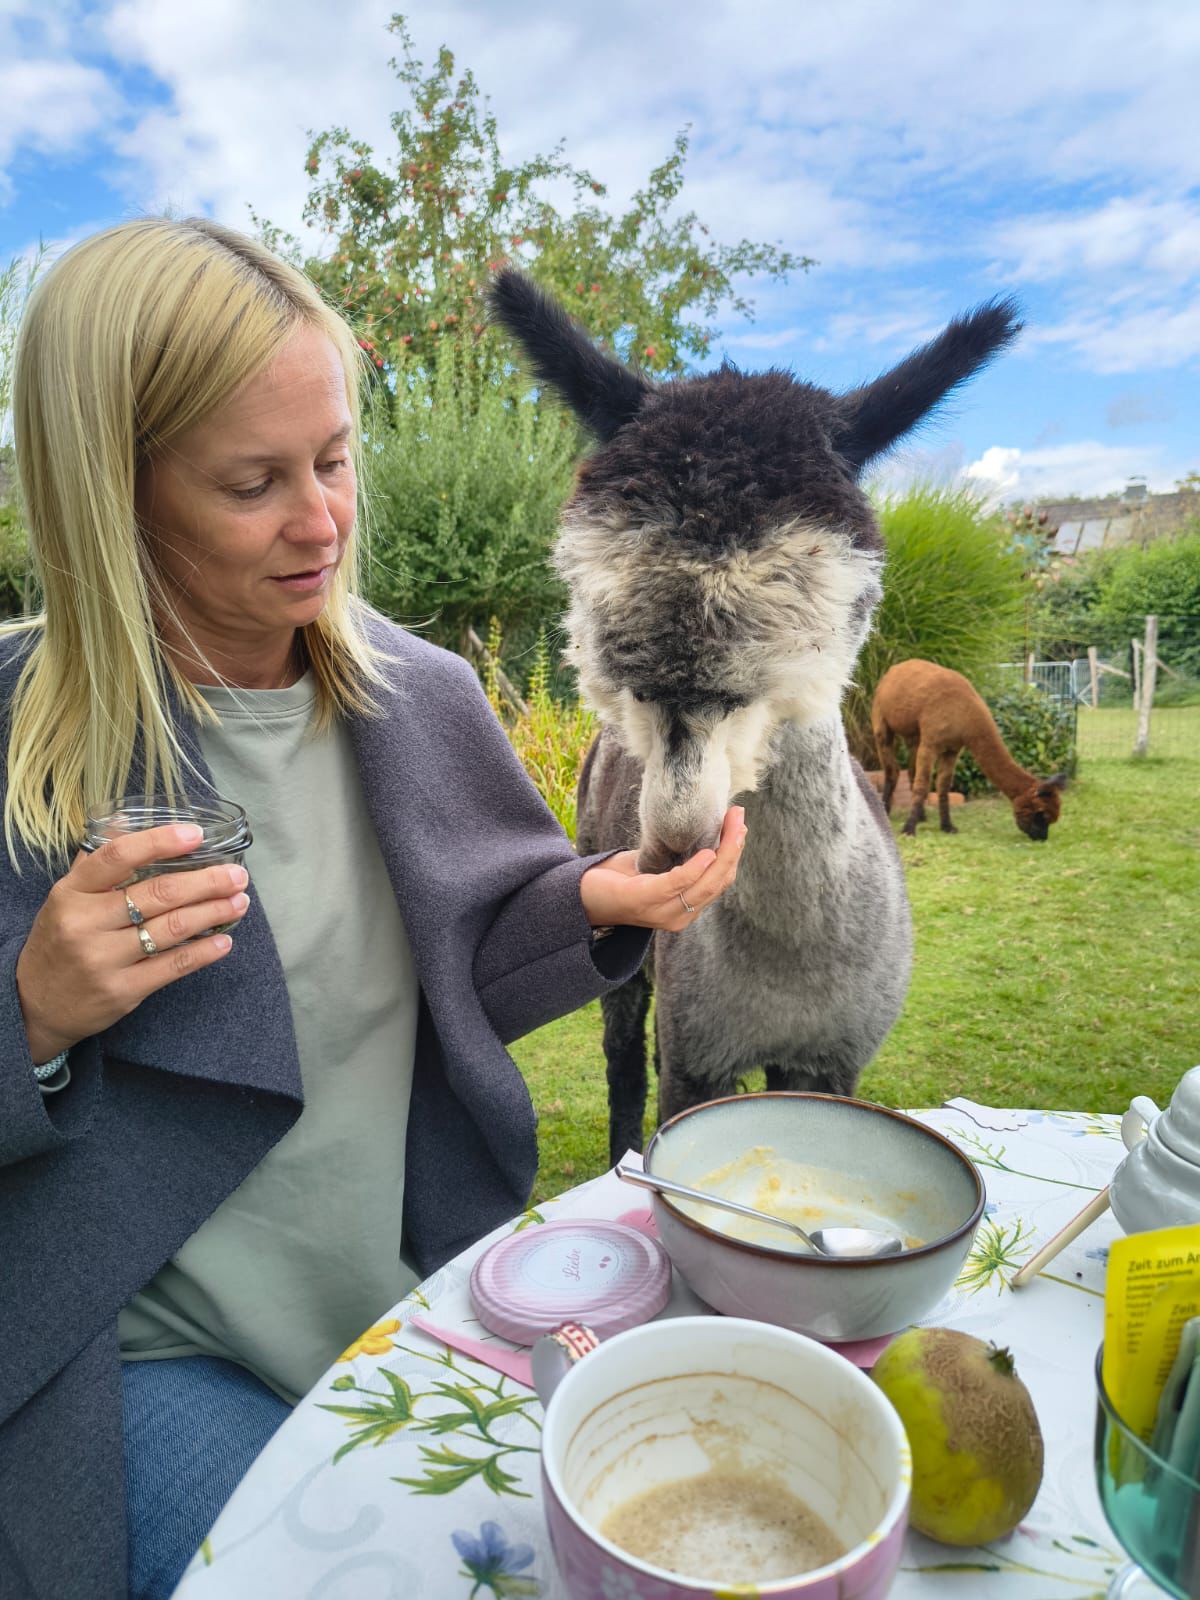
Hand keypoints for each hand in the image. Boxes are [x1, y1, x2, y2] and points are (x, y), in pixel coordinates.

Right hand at [15, 824, 250, 1063]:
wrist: (33, 1005)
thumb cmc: (59, 942)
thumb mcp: (66, 899)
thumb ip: (98, 864)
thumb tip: (126, 820)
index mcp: (71, 892)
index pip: (118, 856)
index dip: (160, 841)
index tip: (197, 835)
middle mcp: (86, 923)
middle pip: (158, 893)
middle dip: (207, 882)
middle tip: (237, 875)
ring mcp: (104, 959)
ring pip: (173, 928)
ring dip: (214, 912)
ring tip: (239, 902)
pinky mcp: (122, 991)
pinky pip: (173, 966)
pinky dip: (204, 951)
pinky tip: (224, 941)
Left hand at [579, 807, 746, 932]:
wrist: (578, 896)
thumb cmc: (616, 879)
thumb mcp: (654, 868)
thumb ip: (677, 861)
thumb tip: (702, 836)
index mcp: (685, 910)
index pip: (720, 882)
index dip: (733, 853)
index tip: (739, 824)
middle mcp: (679, 916)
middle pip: (719, 881)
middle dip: (734, 847)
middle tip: (740, 817)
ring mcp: (663, 912)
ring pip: (706, 883)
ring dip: (723, 851)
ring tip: (731, 824)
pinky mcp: (643, 901)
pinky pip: (678, 884)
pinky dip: (695, 868)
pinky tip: (707, 852)